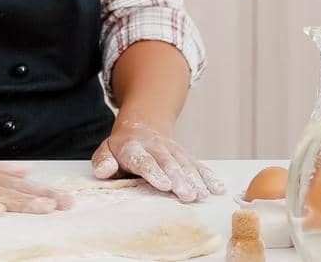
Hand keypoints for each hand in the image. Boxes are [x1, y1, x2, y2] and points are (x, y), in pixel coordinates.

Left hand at [90, 116, 224, 203]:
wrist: (143, 125)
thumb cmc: (122, 148)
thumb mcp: (106, 150)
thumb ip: (103, 161)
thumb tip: (106, 170)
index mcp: (134, 148)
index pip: (144, 160)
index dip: (154, 172)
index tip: (164, 185)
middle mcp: (156, 147)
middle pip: (169, 163)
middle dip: (179, 179)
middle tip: (188, 195)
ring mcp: (173, 150)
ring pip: (186, 164)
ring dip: (196, 180)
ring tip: (203, 195)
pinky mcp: (185, 155)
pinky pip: (198, 165)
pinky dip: (209, 176)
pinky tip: (217, 188)